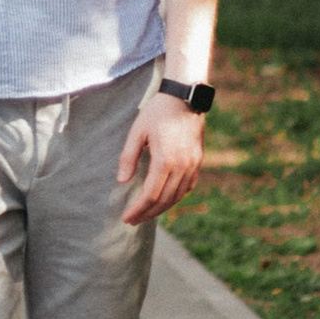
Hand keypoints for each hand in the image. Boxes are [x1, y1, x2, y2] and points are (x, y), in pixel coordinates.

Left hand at [117, 89, 208, 226]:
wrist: (185, 97)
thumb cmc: (158, 112)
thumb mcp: (137, 132)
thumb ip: (128, 157)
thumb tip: (121, 181)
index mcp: (165, 160)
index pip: (150, 195)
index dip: (138, 209)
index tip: (126, 217)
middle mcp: (182, 166)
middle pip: (164, 200)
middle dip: (147, 213)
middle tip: (132, 220)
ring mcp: (193, 165)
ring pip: (177, 196)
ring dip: (161, 208)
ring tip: (146, 214)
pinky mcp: (198, 161)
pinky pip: (187, 187)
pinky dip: (175, 197)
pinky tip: (164, 200)